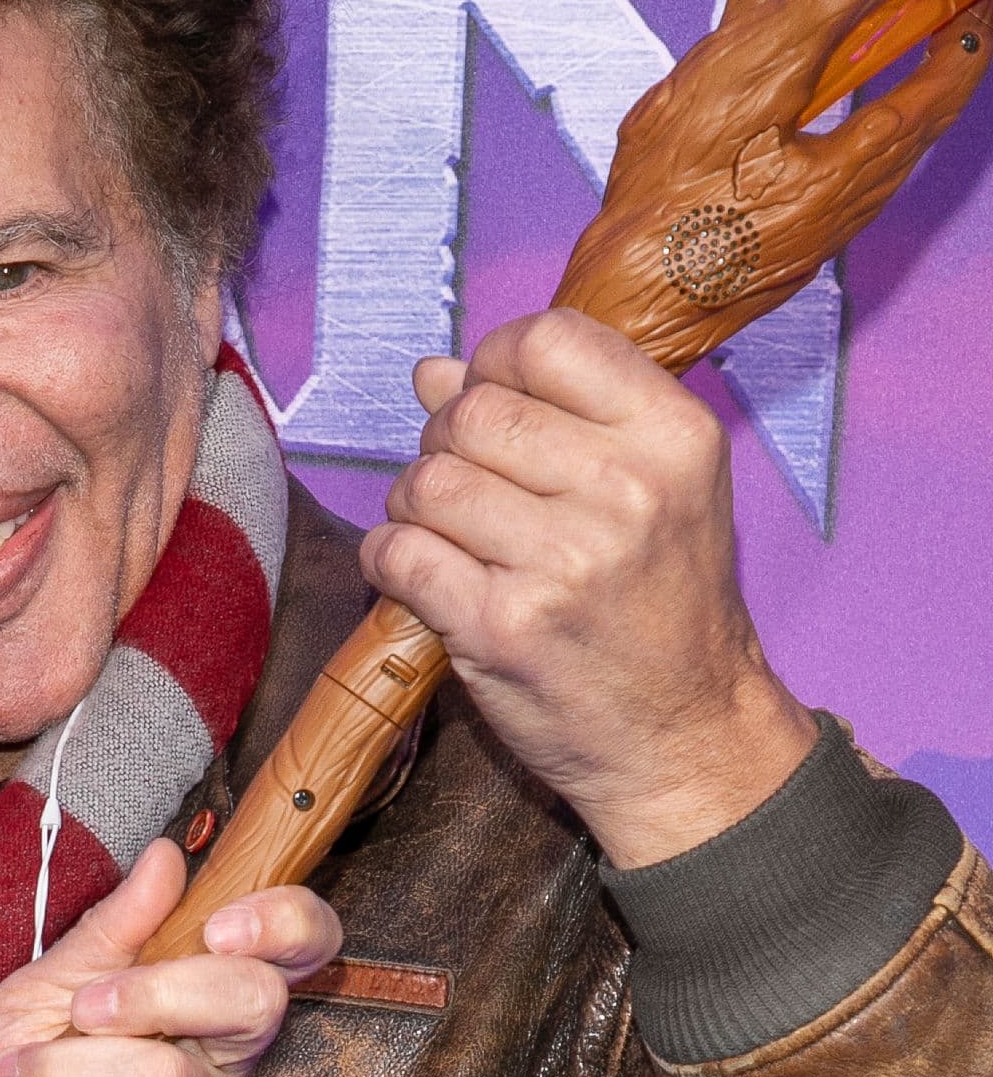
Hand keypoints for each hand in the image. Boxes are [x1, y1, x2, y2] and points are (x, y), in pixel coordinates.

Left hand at [0, 838, 329, 1076]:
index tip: (220, 923)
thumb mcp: (40, 991)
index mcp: (199, 1009)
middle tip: (78, 1011)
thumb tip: (169, 858)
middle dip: (152, 991)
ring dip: (56, 1069)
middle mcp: (216, 1074)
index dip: (284, 924)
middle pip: (251, 1005)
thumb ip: (110, 933)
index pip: (293, 953)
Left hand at [362, 308, 816, 867]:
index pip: (546, 339)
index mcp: (673, 437)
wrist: (687, 736)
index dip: (494, 363)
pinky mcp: (500, 625)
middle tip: (470, 490)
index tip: (492, 402)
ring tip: (452, 537)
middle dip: (445, 444)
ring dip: (414, 506)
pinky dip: (389, 560)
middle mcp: (626, 490)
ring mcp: (563, 561)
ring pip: (424, 481)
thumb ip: (549, 417)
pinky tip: (423, 576)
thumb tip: (434, 370)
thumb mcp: (649, 491)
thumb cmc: (661, 606)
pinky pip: (396, 553)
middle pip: (471, 412)